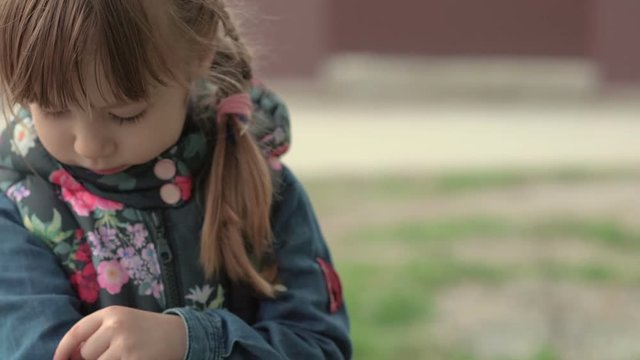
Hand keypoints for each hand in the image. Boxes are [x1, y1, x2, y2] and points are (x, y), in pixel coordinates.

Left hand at [53, 306, 186, 359]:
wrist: (179, 335)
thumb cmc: (146, 330)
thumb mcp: (123, 322)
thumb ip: (98, 334)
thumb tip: (71, 356)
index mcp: (111, 313)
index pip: (76, 333)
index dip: (62, 350)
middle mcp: (116, 326)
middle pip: (86, 353)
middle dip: (93, 359)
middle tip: (111, 355)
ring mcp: (125, 344)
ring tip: (122, 356)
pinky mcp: (134, 359)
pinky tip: (130, 359)